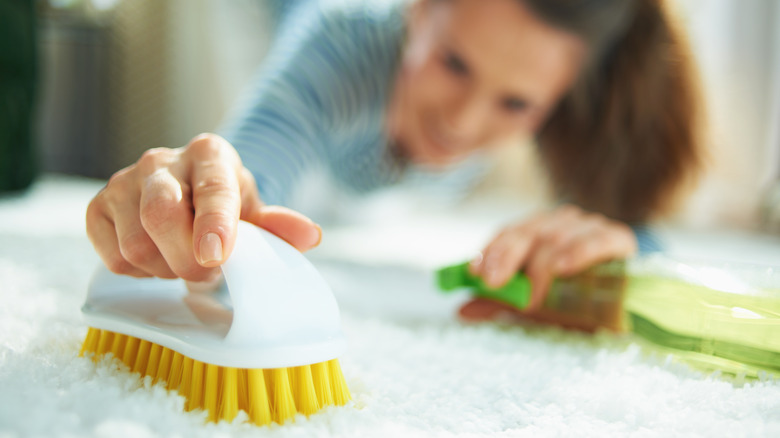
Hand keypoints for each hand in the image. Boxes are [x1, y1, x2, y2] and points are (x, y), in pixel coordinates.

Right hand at [86, 133, 320, 281]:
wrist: (186, 190)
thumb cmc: (224, 203)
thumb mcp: (255, 210)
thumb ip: (279, 225)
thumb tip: (310, 236)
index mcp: (210, 155)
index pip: (212, 189)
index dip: (214, 224)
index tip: (217, 255)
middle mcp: (161, 161)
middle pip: (162, 215)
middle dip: (188, 259)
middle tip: (209, 271)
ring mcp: (123, 182)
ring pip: (137, 245)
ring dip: (167, 268)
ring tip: (184, 259)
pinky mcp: (97, 208)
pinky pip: (114, 258)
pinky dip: (140, 271)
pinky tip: (158, 257)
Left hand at [461, 205, 636, 320]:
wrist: (631, 298)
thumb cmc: (576, 298)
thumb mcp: (535, 304)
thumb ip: (502, 304)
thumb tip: (461, 311)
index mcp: (538, 231)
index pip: (509, 233)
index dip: (491, 251)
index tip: (477, 273)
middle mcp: (560, 223)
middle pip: (527, 232)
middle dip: (507, 257)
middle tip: (495, 284)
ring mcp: (589, 227)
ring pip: (556, 236)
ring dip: (540, 265)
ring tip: (533, 294)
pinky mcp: (617, 238)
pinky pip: (595, 240)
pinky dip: (577, 252)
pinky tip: (563, 268)